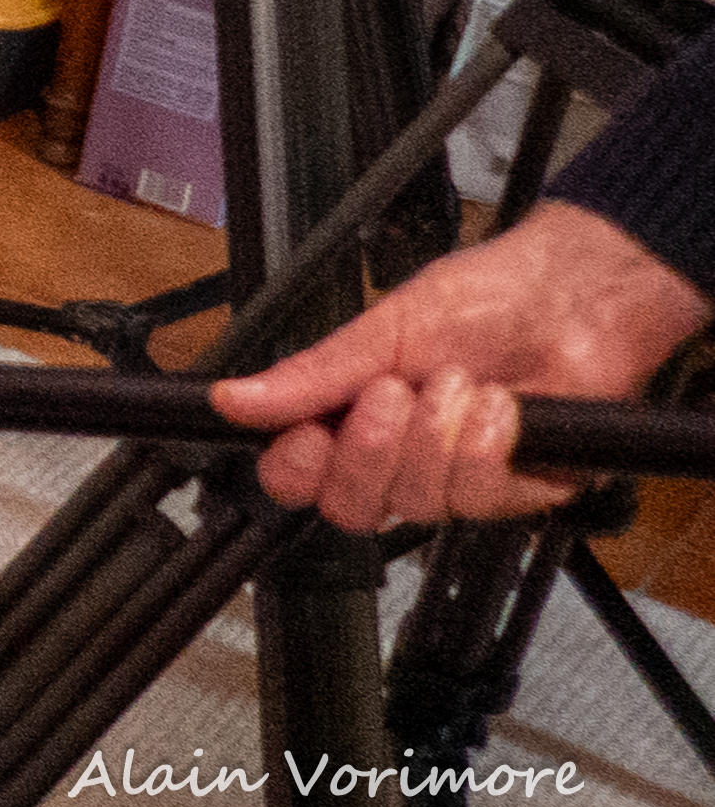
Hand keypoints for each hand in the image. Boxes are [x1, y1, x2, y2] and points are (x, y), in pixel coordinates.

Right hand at [206, 202, 710, 529]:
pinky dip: (484, 443)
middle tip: (388, 394)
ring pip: (416, 503)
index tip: (309, 433)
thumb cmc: (488, 299)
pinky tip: (497, 406)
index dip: (297, 469)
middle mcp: (402, 457)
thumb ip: (310, 375)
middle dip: (368, 451)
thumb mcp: (382, 329)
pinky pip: (478, 498)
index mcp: (353, 417)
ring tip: (457, 382)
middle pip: (352, 507)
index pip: (299, 479)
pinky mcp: (517, 491)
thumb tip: (233, 399)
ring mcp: (458, 478)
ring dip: (434, 437)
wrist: (574, 298)